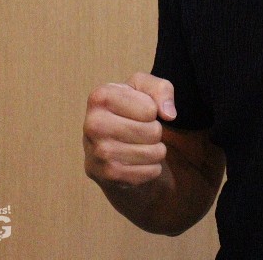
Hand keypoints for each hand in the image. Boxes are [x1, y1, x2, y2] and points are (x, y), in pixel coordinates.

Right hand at [83, 72, 176, 187]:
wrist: (107, 146)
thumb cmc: (129, 110)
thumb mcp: (144, 88)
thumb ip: (161, 89)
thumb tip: (169, 115)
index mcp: (100, 97)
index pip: (150, 109)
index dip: (152, 110)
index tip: (138, 111)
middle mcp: (93, 125)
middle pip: (153, 131)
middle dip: (155, 131)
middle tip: (141, 130)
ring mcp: (99, 153)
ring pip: (153, 152)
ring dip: (155, 150)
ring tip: (140, 144)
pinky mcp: (109, 175)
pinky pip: (151, 171)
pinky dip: (152, 167)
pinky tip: (137, 161)